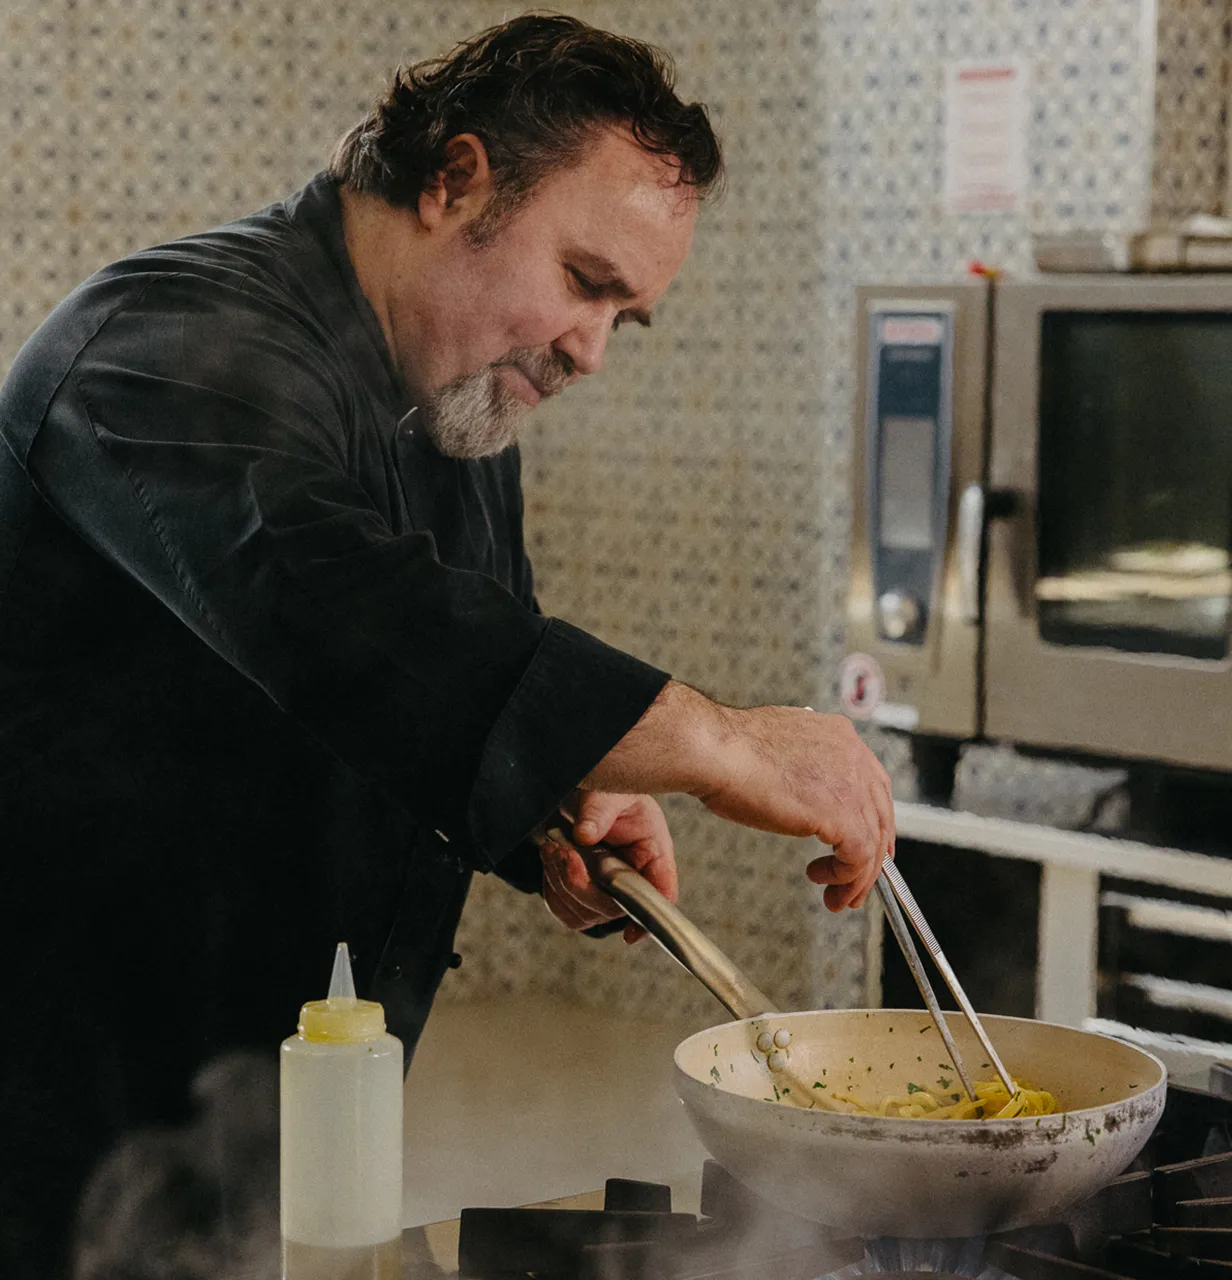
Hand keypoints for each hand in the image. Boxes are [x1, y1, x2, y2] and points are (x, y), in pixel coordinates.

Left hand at [540, 791, 677, 943]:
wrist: (577, 794)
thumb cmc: (604, 792)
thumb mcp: (607, 791)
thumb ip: (599, 811)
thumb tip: (586, 836)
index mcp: (652, 853)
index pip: (661, 894)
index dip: (648, 918)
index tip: (629, 933)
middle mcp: (633, 878)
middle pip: (614, 908)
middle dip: (583, 885)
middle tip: (565, 853)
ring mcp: (606, 892)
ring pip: (584, 914)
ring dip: (562, 883)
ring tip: (554, 847)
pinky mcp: (581, 897)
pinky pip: (564, 910)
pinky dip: (552, 887)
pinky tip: (551, 858)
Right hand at [698, 706, 893, 911]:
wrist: (714, 751)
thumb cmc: (727, 750)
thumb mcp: (778, 752)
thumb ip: (800, 768)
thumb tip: (799, 790)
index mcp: (838, 736)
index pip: (873, 783)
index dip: (872, 818)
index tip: (865, 841)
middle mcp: (852, 756)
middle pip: (881, 814)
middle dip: (873, 852)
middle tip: (856, 877)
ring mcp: (851, 785)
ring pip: (873, 842)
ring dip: (855, 875)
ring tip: (835, 893)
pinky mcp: (841, 816)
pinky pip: (860, 858)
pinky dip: (846, 878)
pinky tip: (824, 882)